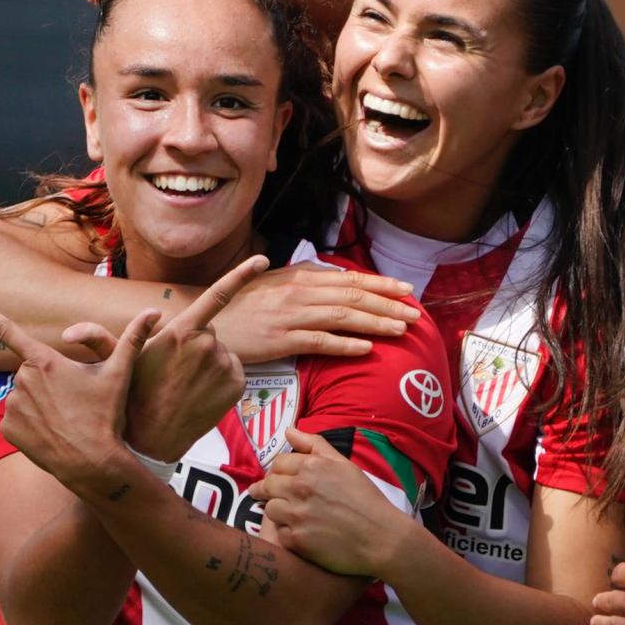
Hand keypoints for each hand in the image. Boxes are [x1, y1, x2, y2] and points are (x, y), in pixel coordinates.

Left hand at [0, 296, 163, 496]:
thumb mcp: (120, 375)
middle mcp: (21, 380)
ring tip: (66, 418)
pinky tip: (51, 432)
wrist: (92, 463)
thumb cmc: (107, 416)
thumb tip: (154, 313)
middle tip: (74, 400)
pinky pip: (16, 418)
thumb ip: (132, 339)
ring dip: (40, 403)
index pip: (6, 330)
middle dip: (48, 381)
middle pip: (31, 371)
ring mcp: (12, 405)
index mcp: (44, 361)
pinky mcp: (7, 428)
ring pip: (24, 395)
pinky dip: (31, 423)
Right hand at [64, 256, 268, 461]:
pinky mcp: (237, 384)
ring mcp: (224, 365)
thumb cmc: (130, 397)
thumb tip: (72, 331)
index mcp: (180, 332)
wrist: (153, 441)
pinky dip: (219, 377)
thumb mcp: (113, 364)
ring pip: (219, 351)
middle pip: (207, 330)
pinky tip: (197, 392)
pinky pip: (230, 369)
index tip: (263, 260)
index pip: (217, 295)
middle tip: (171, 368)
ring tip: (182, 384)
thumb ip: (96, 339)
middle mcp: (207, 345)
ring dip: (205, 361)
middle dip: (193, 342)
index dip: (240, 275)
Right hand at [215, 263, 420, 360]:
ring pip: (343, 317)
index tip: (407, 290)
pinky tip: (367, 347)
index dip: (382, 284)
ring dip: (376, 322)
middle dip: (388, 304)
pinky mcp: (282, 340)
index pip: (350, 280)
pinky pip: (320, 342)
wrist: (210, 319)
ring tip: (401, 329)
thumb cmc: (245, 302)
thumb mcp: (277, 281)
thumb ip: (308, 277)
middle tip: (415, 313)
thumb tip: (338, 276)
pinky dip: (345, 344)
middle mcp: (300, 292)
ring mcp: (292, 316)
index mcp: (302, 277)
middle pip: (353, 297)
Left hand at [253, 426, 411, 578]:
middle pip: (267, 485)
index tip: (281, 478)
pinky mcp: (296, 540)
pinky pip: (280, 532)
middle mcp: (299, 488)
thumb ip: (314, 444)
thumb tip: (289, 431)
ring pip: (270, 509)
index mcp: (311, 466)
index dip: (279, 470)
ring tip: (293, 514)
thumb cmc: (365, 498)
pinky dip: (287, 532)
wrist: (380, 536)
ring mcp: (296, 515)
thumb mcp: (344, 464)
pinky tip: (301, 532)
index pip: (278, 463)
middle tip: (278, 496)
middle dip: (269, 489)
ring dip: (278, 510)